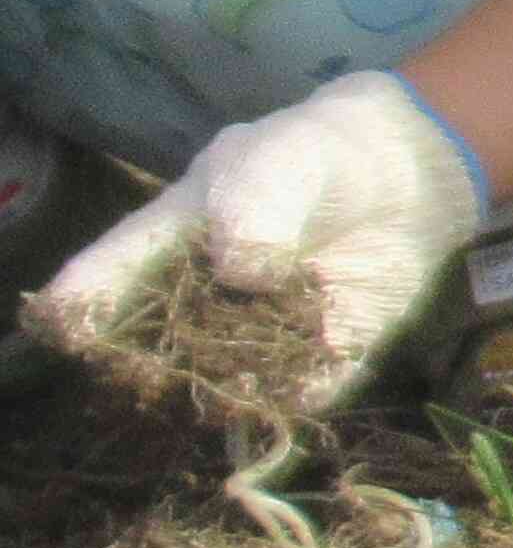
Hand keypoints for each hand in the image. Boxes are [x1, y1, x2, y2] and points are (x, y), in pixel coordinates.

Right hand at [30, 70, 483, 406]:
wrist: (408, 171)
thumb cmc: (318, 153)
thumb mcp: (280, 162)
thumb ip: (253, 208)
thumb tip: (240, 273)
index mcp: (176, 237)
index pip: (114, 270)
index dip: (84, 302)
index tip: (68, 332)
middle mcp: (211, 293)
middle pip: (167, 337)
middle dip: (159, 362)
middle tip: (160, 374)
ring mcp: (266, 324)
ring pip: (234, 369)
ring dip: (231, 386)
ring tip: (236, 390)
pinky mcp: (329, 346)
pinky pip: (311, 383)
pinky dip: (305, 393)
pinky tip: (303, 393)